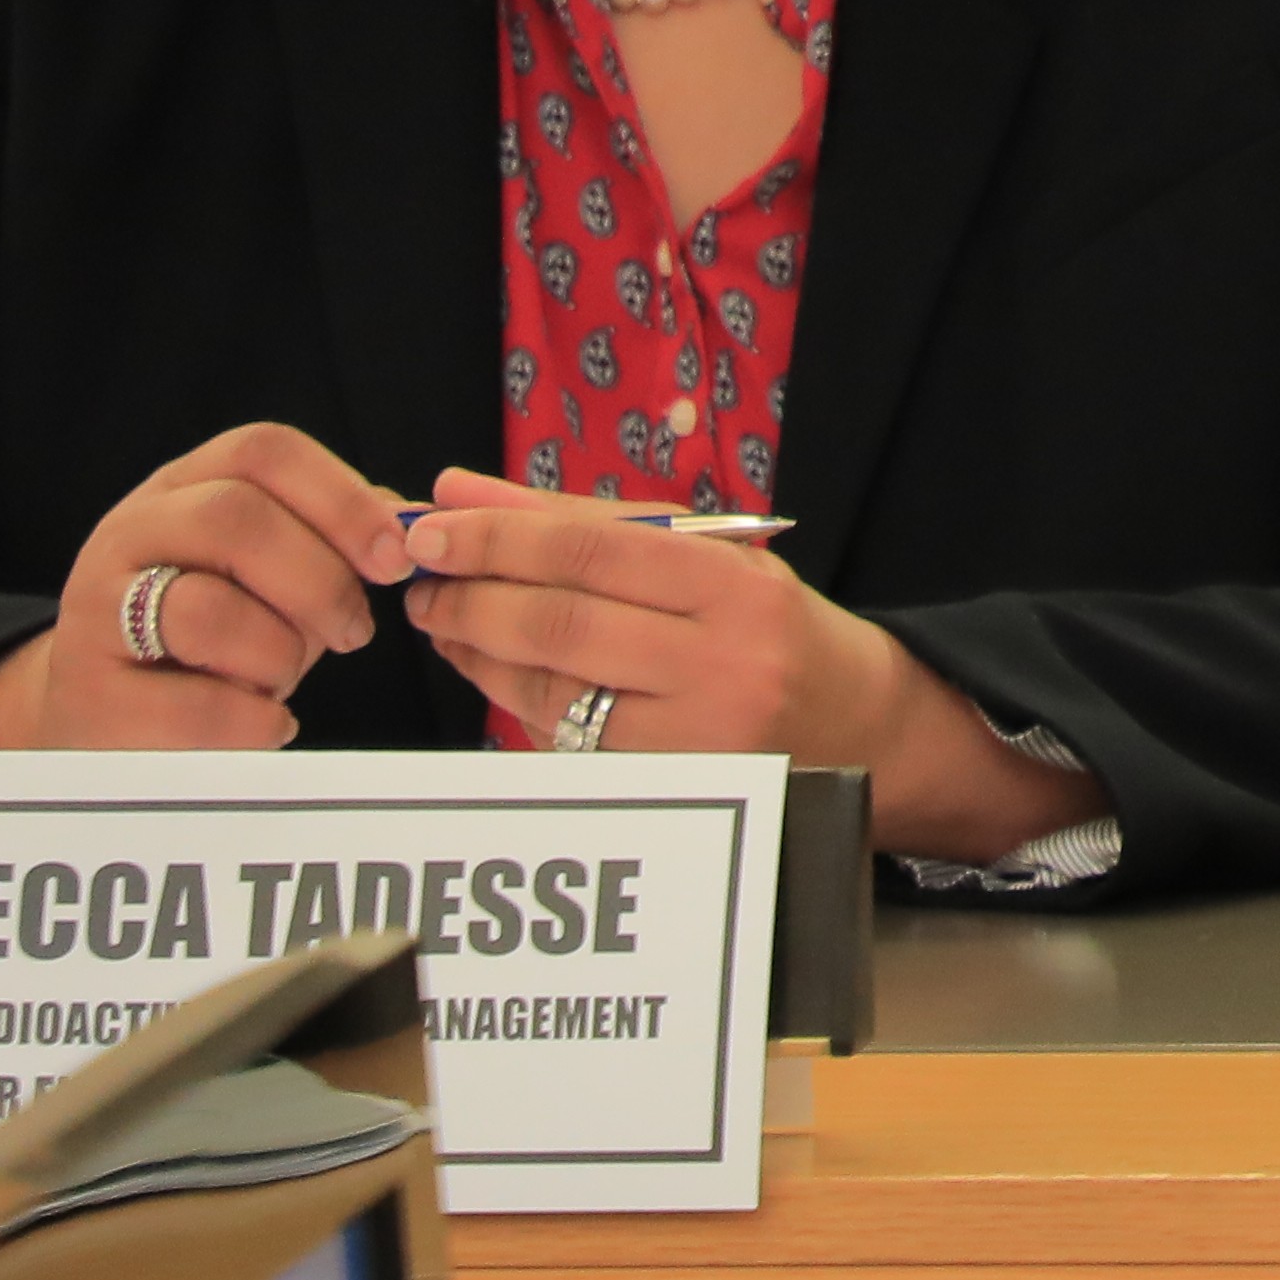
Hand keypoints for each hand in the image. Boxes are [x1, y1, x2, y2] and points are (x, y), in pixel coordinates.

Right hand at [0, 423, 418, 750]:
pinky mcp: (89, 693)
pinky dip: (251, 721)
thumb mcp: (270, 564)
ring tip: (286, 677)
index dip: (341, 498)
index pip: (264, 452)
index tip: (393, 558)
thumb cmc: (211, 625)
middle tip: (353, 632)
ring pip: (209, 610)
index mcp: (185, 485)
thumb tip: (417, 522)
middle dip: (319, 580)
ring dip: (279, 654)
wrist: (102, 705)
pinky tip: (265, 723)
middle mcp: (131, 531)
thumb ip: (336, 534)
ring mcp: (97, 610)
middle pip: (235, 519)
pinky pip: (192, 705)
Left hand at [401, 472, 1093, 863]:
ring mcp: (692, 738)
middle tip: (420, 574)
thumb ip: (589, 520)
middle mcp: (721, 664)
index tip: (434, 523)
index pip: (598, 549)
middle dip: (473, 594)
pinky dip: (508, 692)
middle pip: (563, 622)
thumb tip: (463, 490)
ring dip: (474, 646)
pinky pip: (560, 736)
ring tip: (440, 613)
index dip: (503, 535)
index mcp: (739, 587)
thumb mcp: (709, 553)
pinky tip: (483, 662)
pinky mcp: (665, 789)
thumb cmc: (773, 625)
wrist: (860, 726)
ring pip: (549, 687)